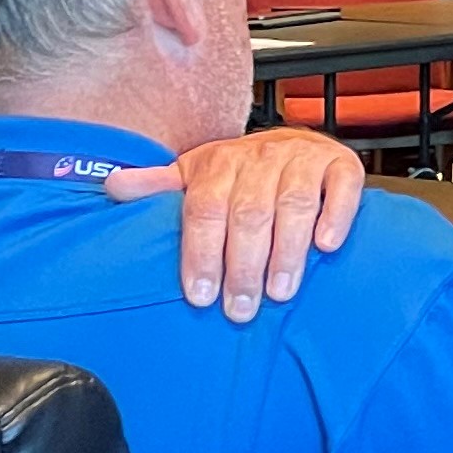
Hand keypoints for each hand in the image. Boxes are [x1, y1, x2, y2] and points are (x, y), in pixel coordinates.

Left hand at [111, 129, 367, 319]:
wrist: (298, 143)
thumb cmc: (242, 173)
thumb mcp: (196, 175)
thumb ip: (158, 185)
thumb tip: (110, 186)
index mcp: (220, 162)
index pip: (205, 208)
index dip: (201, 253)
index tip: (199, 295)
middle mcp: (261, 157)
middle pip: (249, 213)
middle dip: (243, 265)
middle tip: (240, 309)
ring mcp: (304, 160)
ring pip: (294, 204)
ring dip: (287, 250)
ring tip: (279, 293)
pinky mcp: (342, 166)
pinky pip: (342, 188)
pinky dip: (335, 216)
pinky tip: (326, 246)